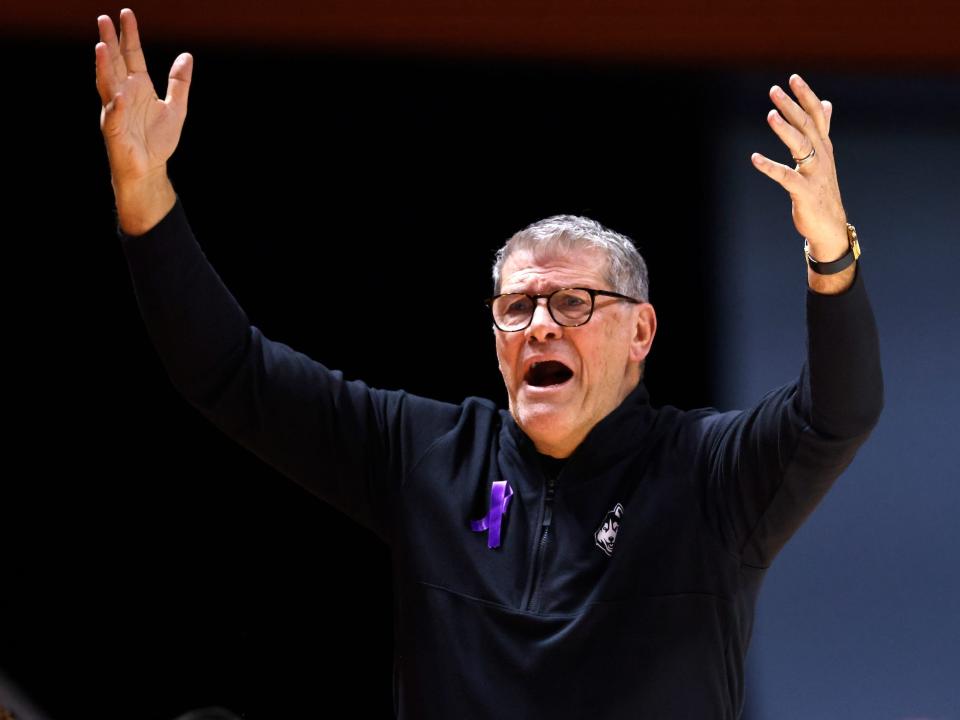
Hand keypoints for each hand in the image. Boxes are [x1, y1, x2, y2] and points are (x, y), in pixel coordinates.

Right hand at [96, 8, 192, 185]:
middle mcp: (123, 93)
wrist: (149, 168)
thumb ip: (179, 82)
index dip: (129, 35)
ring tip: (101, 48)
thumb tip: (186, 56)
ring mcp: (116, 111)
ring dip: (104, 67)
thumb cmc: (157, 139)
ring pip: (108, 85)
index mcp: (138, 86)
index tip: (126, 14)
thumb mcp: (176, 107)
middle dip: (109, 42)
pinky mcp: (115, 131)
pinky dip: (118, 106)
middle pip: (115, 63)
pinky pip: (115, 117)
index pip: (131, 55)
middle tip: (103, 19)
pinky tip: (120, 95)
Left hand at [751, 74, 848, 258]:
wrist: (829, 225)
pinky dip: (770, 167)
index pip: (816, 116)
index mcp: (824, 147)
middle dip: (791, 106)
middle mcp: (821, 157)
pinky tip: (754, 158)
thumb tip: (825, 103)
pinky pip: (785, 176)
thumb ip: (822, 130)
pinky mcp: (804, 192)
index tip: (793, 78)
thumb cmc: (822, 190)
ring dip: (785, 129)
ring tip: (770, 114)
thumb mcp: (823, 157)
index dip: (805, 96)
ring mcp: (814, 174)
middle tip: (774, 89)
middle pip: (806, 126)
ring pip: (800, 145)